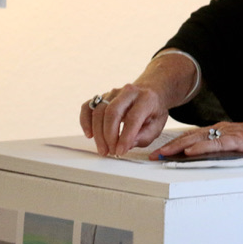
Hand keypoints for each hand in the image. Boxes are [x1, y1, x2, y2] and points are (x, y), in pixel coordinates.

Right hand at [80, 51, 199, 156]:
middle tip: (110, 152)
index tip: (120, 151)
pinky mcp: (102, 96)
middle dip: (108, 136)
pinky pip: (88, 107)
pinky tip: (89, 134)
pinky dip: (85, 121)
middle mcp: (128, 92)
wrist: (150, 92)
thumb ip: (144, 136)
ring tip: (103, 149)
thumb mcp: (157, 125)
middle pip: (112, 112)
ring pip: (98, 111)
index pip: (133, 118)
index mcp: (146, 98)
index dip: (125, 137)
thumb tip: (126, 145)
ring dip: (98, 133)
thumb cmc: (153, 111)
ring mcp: (113, 92)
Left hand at [153, 117, 242, 158]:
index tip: (161, 153)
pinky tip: (188, 152)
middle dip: (170, 146)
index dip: (176, 145)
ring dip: (178, 147)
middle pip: (190, 137)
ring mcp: (229, 134)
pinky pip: (214, 144)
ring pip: (198, 139)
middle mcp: (223, 130)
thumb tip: (212, 164)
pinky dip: (199, 147)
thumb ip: (228, 153)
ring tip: (163, 154)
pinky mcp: (237, 140)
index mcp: (223, 132)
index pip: (194, 138)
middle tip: (153, 155)